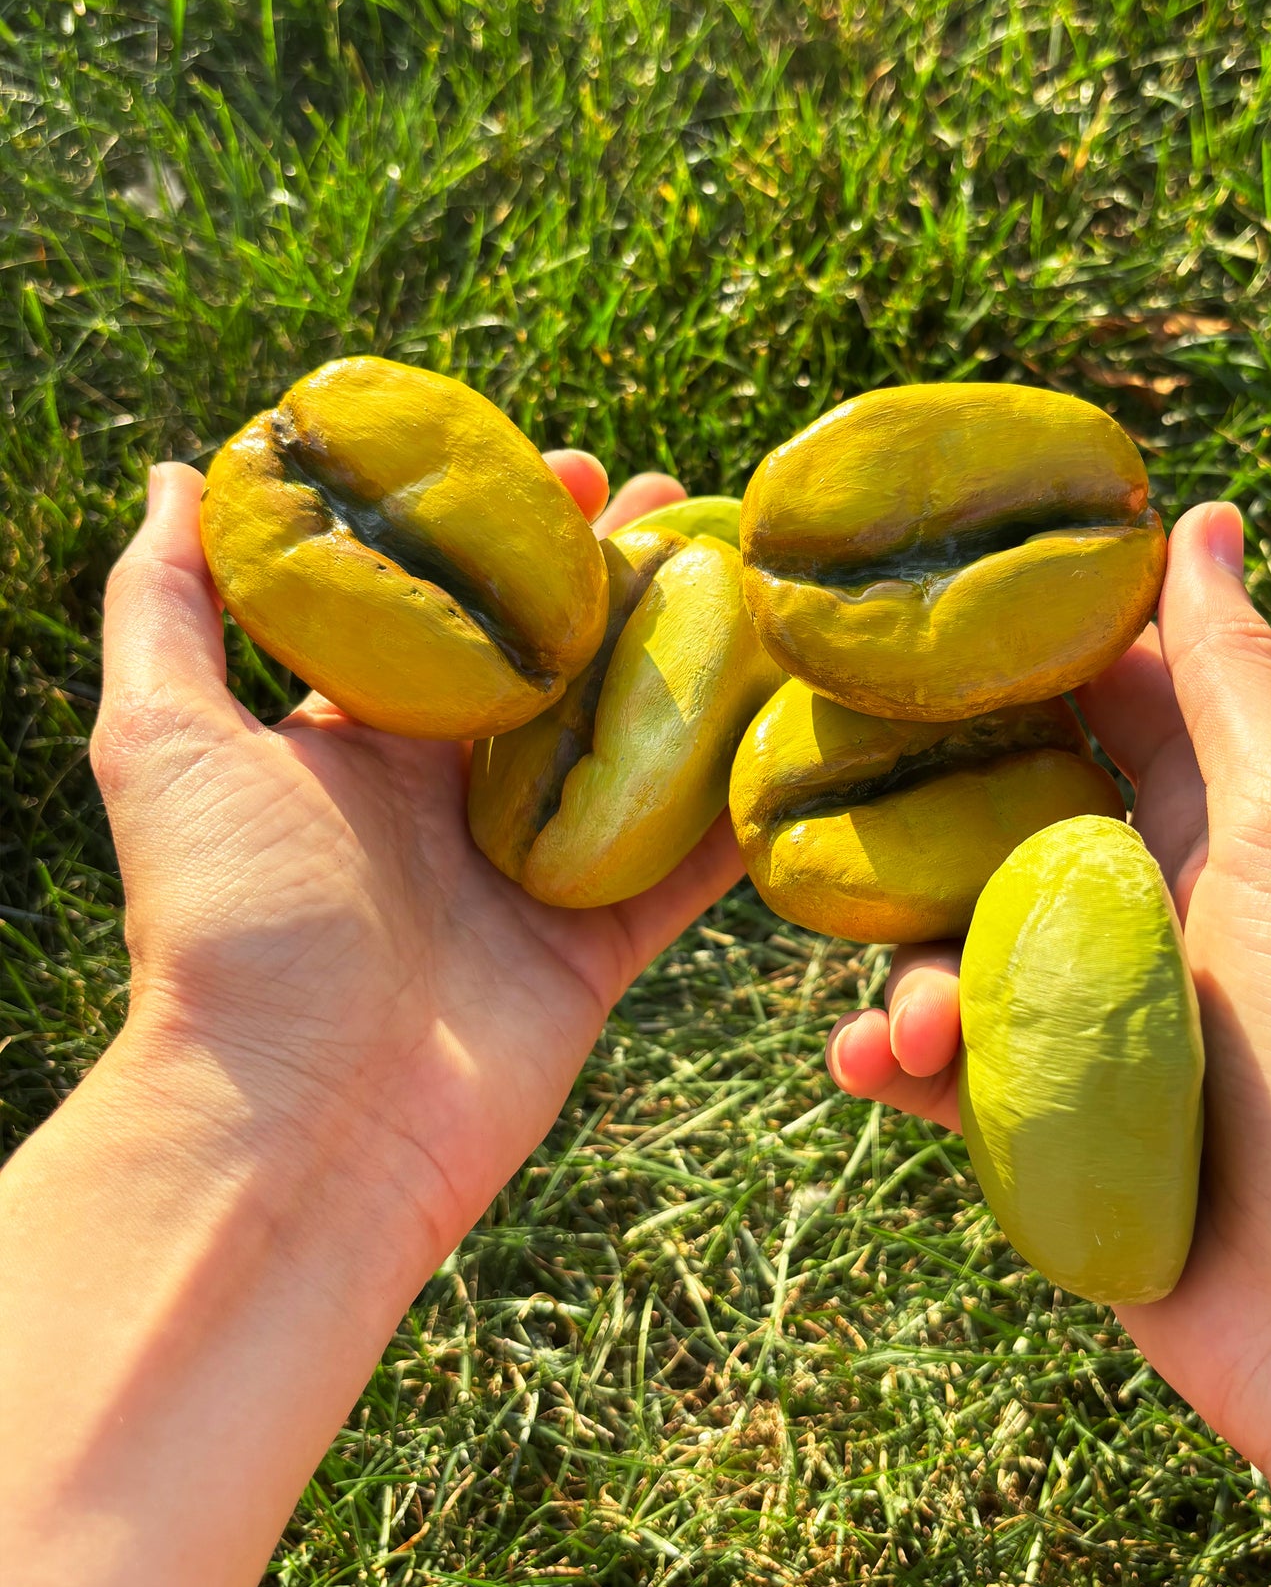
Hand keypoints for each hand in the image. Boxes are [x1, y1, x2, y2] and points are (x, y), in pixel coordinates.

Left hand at [1, 451, 739, 1586]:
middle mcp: (451, 800)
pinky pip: (684, 862)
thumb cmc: (226, 917)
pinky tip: (793, 718)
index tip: (572, 466)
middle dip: (618, 583)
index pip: (452, 612)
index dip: (509, 536)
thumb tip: (185, 476)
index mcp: (364, 743)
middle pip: (556, 667)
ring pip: (633, 750)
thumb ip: (167, 603)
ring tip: (753, 579)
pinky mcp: (596, 947)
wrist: (296, 1120)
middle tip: (686, 505)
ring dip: (691, 667)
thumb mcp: (162, 736)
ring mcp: (531, 873)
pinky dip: (735, 801)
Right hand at [825, 503, 1270, 1586]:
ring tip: (915, 1025)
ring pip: (951, 942)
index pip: (1109, 699)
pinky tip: (869, 1069)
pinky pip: (940, 1063)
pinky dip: (895, 1058)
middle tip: (834, 796)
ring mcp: (1089, 1012)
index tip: (918, 609)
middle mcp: (1150, 904)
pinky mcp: (1043, 1112)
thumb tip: (1206, 517)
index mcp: (1219, 826)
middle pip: (999, 818)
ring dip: (909, 970)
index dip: (1022, 650)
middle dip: (925, 821)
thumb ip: (1239, 681)